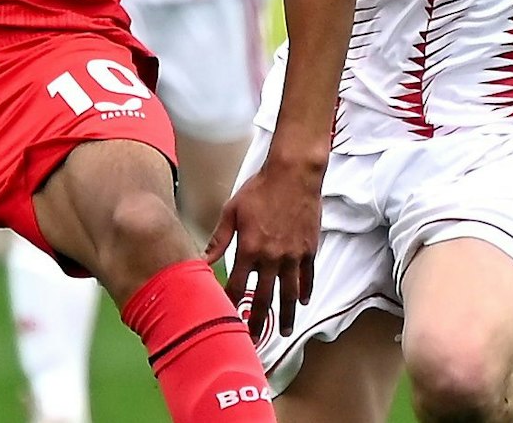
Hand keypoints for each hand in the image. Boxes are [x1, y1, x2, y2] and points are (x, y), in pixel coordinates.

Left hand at [205, 157, 322, 339]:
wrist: (294, 174)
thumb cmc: (260, 188)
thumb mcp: (232, 210)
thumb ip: (219, 238)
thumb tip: (203, 259)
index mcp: (249, 248)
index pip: (237, 285)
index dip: (231, 304)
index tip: (227, 318)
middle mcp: (272, 257)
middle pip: (264, 297)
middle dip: (258, 320)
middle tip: (255, 338)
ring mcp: (293, 255)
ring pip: (289, 293)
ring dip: (286, 315)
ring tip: (285, 331)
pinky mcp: (309, 249)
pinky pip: (307, 276)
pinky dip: (305, 290)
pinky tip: (302, 301)